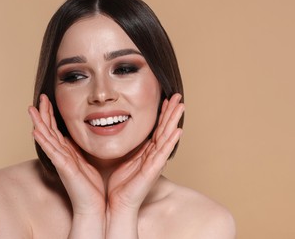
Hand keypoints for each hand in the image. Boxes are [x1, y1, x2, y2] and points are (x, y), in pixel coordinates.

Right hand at [28, 94, 105, 215]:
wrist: (93, 206)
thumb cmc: (90, 187)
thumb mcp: (85, 161)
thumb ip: (77, 150)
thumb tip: (73, 138)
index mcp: (67, 152)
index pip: (55, 130)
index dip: (51, 115)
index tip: (48, 100)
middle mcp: (61, 155)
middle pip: (49, 130)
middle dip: (44, 113)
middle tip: (40, 97)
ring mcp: (61, 161)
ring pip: (47, 138)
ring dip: (39, 123)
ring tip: (32, 110)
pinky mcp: (64, 168)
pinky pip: (52, 152)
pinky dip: (44, 141)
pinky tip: (36, 131)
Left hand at [107, 94, 184, 214]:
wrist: (117, 204)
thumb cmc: (120, 184)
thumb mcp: (123, 159)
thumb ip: (128, 147)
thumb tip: (121, 131)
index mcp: (146, 152)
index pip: (157, 129)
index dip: (162, 114)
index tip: (165, 98)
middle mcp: (153, 155)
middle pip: (165, 129)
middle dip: (171, 112)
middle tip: (177, 95)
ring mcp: (154, 163)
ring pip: (166, 138)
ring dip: (174, 121)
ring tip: (181, 106)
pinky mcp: (152, 171)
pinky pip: (162, 154)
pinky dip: (170, 142)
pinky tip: (177, 131)